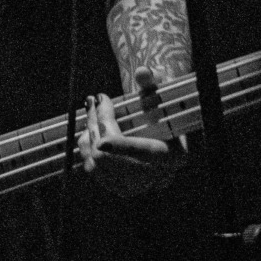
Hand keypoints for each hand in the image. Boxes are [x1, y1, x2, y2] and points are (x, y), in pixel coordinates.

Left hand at [77, 80, 186, 197]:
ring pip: (98, 162)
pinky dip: (88, 145)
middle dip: (99, 124)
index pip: (142, 154)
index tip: (103, 140)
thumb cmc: (166, 114)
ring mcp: (135, 186)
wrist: (168, 142)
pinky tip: (91, 126)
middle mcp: (156, 177)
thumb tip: (142, 71)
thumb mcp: (163, 95)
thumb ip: (153, 83)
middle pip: (111, 155)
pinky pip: (93, 168)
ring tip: (92, 108)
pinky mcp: (118, 188)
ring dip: (90, 131)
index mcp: (172, 156)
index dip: (119, 146)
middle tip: (96, 100)